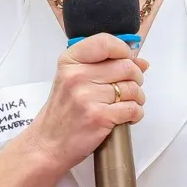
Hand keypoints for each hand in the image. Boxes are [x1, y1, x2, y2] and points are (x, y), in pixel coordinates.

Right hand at [21, 33, 147, 171]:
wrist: (47, 144)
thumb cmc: (62, 113)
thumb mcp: (72, 80)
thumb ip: (104, 66)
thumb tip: (140, 61)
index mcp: (70, 61)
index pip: (105, 42)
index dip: (124, 50)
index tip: (127, 59)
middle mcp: (77, 76)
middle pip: (126, 66)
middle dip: (136, 77)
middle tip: (129, 87)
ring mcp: (87, 97)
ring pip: (132, 88)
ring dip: (137, 98)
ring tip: (126, 104)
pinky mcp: (99, 117)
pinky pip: (133, 109)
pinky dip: (136, 114)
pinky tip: (126, 116)